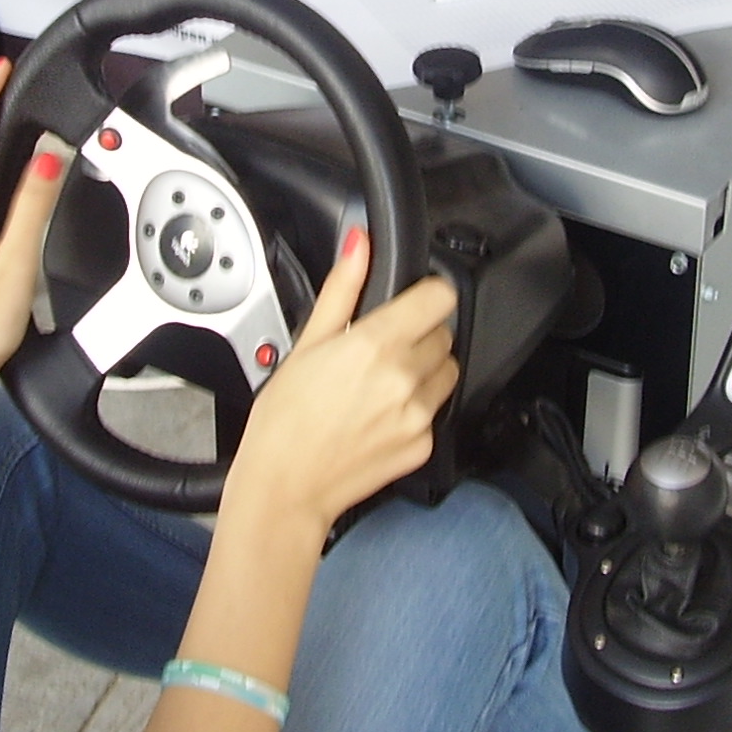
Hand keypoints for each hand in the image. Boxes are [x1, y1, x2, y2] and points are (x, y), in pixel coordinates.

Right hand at [222, 228, 459, 540]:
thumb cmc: (284, 420)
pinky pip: (436, 413)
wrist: (285, 487)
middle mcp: (405, 377)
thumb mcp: (306, 343)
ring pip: (446, 372)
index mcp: (377, 343)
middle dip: (418, 336)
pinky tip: (382, 416)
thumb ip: (342, 289)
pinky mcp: (424, 445)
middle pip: (443, 334)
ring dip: (425, 370)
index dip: (426, 294)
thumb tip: (358, 244)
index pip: (439, 297)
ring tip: (383, 384)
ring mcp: (419, 414)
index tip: (413, 302)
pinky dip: (417, 409)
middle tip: (380, 351)